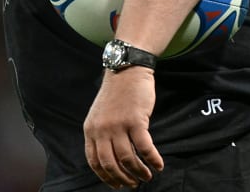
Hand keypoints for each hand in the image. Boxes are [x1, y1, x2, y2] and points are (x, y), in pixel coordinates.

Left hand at [84, 67, 163, 187]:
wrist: (127, 69)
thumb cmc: (117, 93)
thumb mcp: (100, 115)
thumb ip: (101, 134)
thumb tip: (111, 160)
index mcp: (91, 129)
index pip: (94, 161)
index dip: (106, 177)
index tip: (117, 185)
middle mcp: (102, 129)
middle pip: (110, 164)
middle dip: (123, 178)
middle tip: (134, 184)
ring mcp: (118, 125)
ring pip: (127, 159)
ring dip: (139, 172)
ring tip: (147, 176)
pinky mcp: (135, 120)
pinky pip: (144, 148)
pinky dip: (152, 160)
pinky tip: (158, 164)